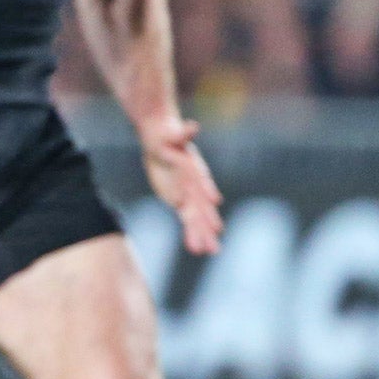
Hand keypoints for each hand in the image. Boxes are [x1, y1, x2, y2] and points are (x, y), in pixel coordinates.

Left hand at [140, 118, 221, 255]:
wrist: (162, 141)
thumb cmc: (169, 135)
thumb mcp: (173, 133)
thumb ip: (184, 133)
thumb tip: (193, 127)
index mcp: (195, 169)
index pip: (202, 182)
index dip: (207, 190)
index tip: (214, 201)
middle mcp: (196, 185)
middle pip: (203, 205)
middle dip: (208, 222)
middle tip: (216, 238)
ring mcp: (190, 195)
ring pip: (197, 218)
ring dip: (203, 234)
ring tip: (211, 251)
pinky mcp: (181, 201)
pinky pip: (188, 220)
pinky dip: (191, 233)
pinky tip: (195, 248)